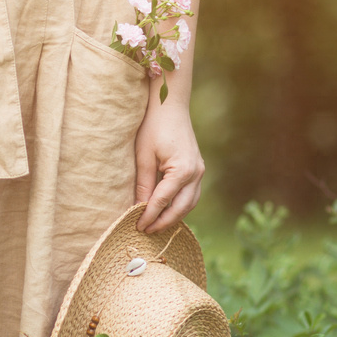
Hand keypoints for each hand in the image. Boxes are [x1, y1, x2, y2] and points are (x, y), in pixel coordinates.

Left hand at [134, 99, 204, 232]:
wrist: (170, 105)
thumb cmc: (154, 126)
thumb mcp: (143, 156)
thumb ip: (143, 184)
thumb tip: (139, 208)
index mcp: (182, 170)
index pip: (163, 201)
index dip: (149, 216)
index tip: (137, 227)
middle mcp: (196, 173)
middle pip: (181, 208)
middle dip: (163, 222)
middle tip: (146, 231)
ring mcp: (199, 171)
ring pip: (189, 204)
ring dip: (173, 216)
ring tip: (155, 225)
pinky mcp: (197, 168)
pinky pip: (191, 194)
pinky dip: (180, 205)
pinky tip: (167, 210)